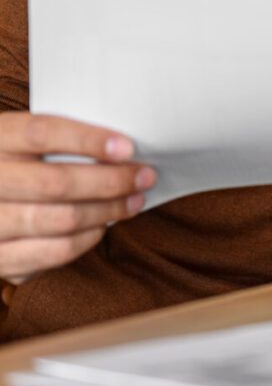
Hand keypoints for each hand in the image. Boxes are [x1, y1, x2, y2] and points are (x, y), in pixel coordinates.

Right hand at [0, 113, 155, 285]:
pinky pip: (52, 252)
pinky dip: (86, 239)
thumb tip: (120, 146)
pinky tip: (103, 225)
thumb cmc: (12, 163)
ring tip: (135, 200)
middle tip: (145, 176)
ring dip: (107, 210)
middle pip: (56, 182)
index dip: (87, 139)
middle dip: (110, 180)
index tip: (128, 147)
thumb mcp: (20, 140)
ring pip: (60, 219)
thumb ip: (56, 139)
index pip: (41, 133)